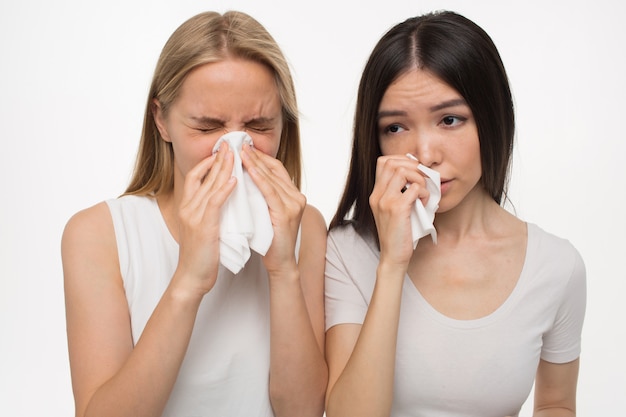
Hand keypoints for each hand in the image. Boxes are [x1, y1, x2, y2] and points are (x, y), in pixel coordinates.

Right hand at [174, 141, 236, 295]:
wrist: (192, 276)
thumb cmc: (202, 254)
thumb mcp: (203, 226)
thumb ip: (210, 210)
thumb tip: (225, 196)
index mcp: (187, 206)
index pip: (195, 175)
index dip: (207, 162)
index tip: (221, 151)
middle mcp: (188, 207)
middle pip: (203, 175)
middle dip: (218, 159)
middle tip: (230, 144)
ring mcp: (194, 216)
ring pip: (209, 185)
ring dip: (224, 169)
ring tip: (236, 155)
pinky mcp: (204, 226)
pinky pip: (215, 203)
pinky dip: (225, 189)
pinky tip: (236, 180)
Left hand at [241, 143, 304, 276]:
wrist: (281, 263)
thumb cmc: (270, 240)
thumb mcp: (267, 213)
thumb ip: (263, 197)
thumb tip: (246, 179)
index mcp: (293, 195)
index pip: (276, 169)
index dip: (261, 157)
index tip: (244, 147)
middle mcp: (296, 197)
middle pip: (274, 170)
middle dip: (256, 156)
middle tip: (239, 144)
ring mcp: (294, 204)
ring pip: (271, 178)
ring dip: (254, 163)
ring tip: (240, 152)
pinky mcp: (287, 213)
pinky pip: (270, 191)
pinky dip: (258, 179)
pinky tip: (247, 170)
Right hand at [369, 155, 429, 269]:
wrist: (393, 257)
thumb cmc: (398, 235)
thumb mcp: (392, 211)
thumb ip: (398, 194)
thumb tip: (416, 176)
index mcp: (375, 194)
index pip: (383, 162)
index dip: (401, 160)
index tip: (414, 171)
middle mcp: (378, 195)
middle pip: (391, 162)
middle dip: (412, 166)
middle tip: (422, 179)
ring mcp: (385, 201)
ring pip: (402, 171)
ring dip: (418, 178)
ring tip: (423, 192)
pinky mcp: (397, 209)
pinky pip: (414, 189)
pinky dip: (424, 192)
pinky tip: (425, 203)